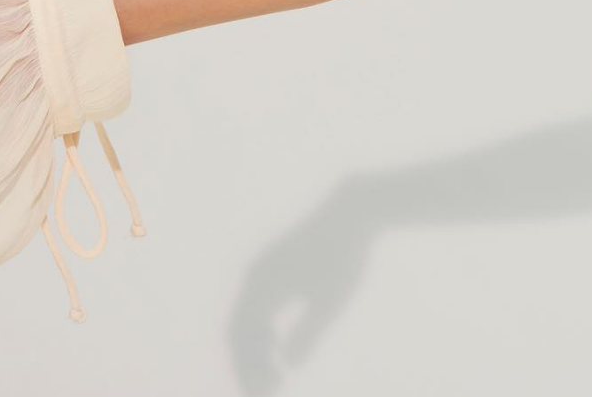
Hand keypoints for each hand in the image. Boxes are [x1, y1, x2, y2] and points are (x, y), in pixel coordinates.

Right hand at [232, 180, 374, 394]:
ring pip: (247, 317)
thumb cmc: (343, 257)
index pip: (241, 337)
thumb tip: (289, 363)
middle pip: (239, 329)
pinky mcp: (276, 264)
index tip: (265, 391)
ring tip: (272, 376)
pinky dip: (260, 330)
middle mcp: (256, 274)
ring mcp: (264, 267)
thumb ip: (307, 334)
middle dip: (248, 364)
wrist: (352, 212)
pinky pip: (256, 304)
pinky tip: (275, 345)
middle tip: (268, 390)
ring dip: (254, 349)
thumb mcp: (330, 302)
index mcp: (263, 283)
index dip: (248, 368)